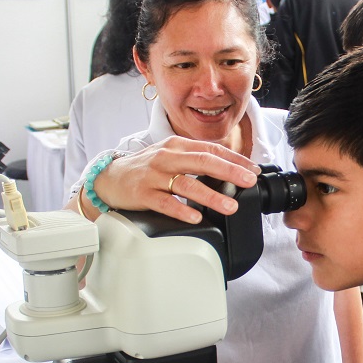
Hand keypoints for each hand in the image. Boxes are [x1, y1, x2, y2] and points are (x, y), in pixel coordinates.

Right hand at [92, 136, 260, 223]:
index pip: (211, 149)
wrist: (109, 177)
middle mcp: (167, 157)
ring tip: (230, 206)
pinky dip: (182, 210)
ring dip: (212, 196)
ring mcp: (155, 175)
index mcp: (177, 146)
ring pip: (187, 183)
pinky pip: (166, 203)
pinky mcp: (144, 194)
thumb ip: (195, 160)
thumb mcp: (170, 156)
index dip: (234, 160)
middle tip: (248, 182)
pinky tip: (196, 216)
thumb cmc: (145, 169)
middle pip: (203, 162)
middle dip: (229, 172)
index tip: (253, 170)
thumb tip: (228, 169)